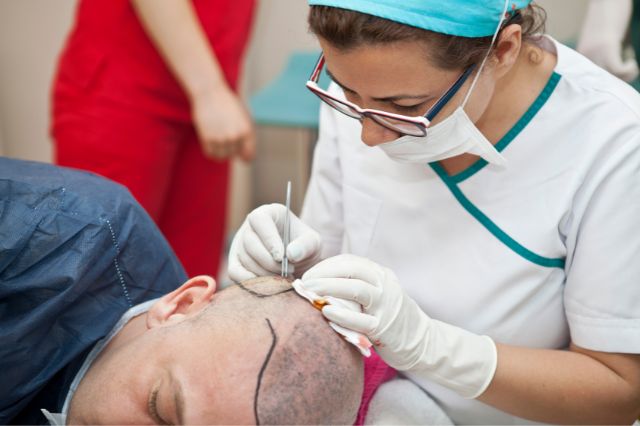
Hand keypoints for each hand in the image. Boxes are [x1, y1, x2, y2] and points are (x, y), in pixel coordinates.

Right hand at [191, 88, 255, 160]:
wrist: (209, 92)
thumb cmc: (226, 103)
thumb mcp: (242, 117)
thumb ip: (244, 135)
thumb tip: (245, 158)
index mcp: (246, 131)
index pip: (248, 154)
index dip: (245, 156)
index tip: (242, 157)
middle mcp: (235, 136)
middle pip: (234, 154)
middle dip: (230, 149)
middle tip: (224, 138)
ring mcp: (221, 138)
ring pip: (222, 156)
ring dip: (220, 152)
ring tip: (218, 141)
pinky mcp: (207, 138)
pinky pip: (210, 153)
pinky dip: (211, 152)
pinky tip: (211, 144)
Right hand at [228, 203, 322, 281]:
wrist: (298, 262)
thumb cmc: (304, 247)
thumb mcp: (312, 242)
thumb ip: (305, 245)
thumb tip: (290, 254)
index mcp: (268, 213)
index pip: (259, 220)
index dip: (268, 239)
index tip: (281, 257)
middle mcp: (250, 227)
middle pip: (250, 243)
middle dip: (269, 262)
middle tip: (288, 272)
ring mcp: (240, 244)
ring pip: (244, 259)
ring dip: (264, 273)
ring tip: (283, 278)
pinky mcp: (235, 262)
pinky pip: (235, 272)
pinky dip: (251, 282)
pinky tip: (269, 286)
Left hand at [300, 254, 497, 397]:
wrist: (420, 341)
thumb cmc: (388, 317)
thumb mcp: (377, 294)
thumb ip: (355, 285)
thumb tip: (318, 282)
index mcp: (381, 274)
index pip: (350, 261)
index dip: (326, 265)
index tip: (308, 273)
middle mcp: (385, 285)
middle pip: (352, 270)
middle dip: (324, 273)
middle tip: (305, 282)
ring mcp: (386, 306)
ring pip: (356, 289)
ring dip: (330, 288)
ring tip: (310, 292)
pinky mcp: (384, 328)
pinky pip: (361, 319)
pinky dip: (342, 314)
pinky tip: (326, 312)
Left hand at [577, 0, 638, 81]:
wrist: (607, 1)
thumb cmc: (608, 21)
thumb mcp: (603, 46)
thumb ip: (605, 61)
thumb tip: (616, 80)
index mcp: (579, 61)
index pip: (587, 85)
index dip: (605, 84)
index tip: (616, 78)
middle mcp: (582, 60)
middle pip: (599, 85)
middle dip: (617, 81)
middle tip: (626, 68)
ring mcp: (593, 54)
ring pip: (610, 80)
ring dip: (625, 75)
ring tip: (629, 61)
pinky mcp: (606, 48)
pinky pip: (618, 71)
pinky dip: (629, 69)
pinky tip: (631, 61)